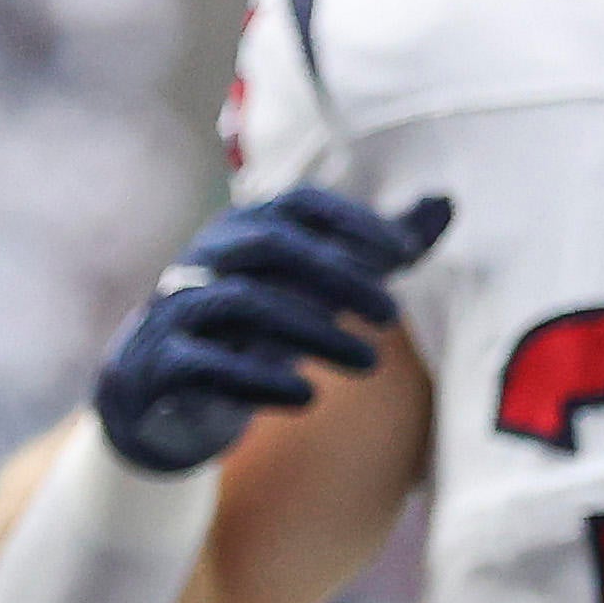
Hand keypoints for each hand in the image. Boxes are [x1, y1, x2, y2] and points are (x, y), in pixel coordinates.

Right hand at [93, 186, 451, 473]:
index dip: (352, 221)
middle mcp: (204, 259)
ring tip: (369, 363)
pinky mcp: (157, 366)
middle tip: (391, 314)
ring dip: (313, 332)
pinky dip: (259, 380)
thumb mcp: (310, 287)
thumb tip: (446, 203)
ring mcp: (176, 311)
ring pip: (244, 303)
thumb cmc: (250, 332)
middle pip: (271, 246)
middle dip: (336, 274)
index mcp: (242, 230)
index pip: (298, 204)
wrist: (157, 399)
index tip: (403, 254)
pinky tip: (307, 398)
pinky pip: (206, 366)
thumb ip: (374, 248)